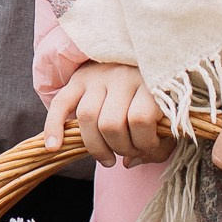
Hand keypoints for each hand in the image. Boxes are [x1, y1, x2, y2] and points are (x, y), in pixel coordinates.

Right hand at [44, 61, 176, 167]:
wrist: (142, 59)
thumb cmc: (156, 98)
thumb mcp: (167, 118)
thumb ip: (158, 146)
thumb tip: (128, 163)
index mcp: (149, 82)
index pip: (140, 119)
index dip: (145, 143)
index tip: (149, 147)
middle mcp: (121, 76)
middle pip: (111, 123)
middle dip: (120, 148)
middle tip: (128, 152)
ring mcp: (97, 76)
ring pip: (87, 117)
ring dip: (97, 147)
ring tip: (107, 157)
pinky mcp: (78, 79)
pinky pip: (60, 104)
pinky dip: (54, 127)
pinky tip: (53, 147)